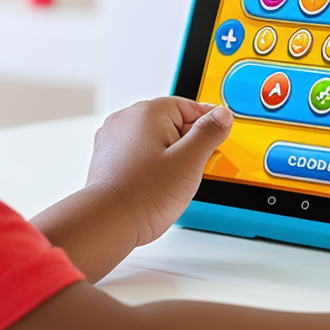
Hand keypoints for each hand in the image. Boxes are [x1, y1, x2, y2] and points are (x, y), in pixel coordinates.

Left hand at [85, 98, 233, 246]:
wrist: (107, 223)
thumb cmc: (144, 195)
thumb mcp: (190, 161)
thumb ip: (209, 133)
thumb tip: (221, 115)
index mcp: (149, 112)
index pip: (190, 106)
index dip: (208, 125)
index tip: (218, 138)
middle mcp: (127, 119)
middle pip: (172, 121)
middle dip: (187, 143)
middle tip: (194, 167)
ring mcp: (114, 137)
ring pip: (155, 137)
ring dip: (169, 153)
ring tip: (172, 180)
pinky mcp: (107, 156)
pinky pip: (138, 151)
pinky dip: (150, 162)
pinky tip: (155, 182)